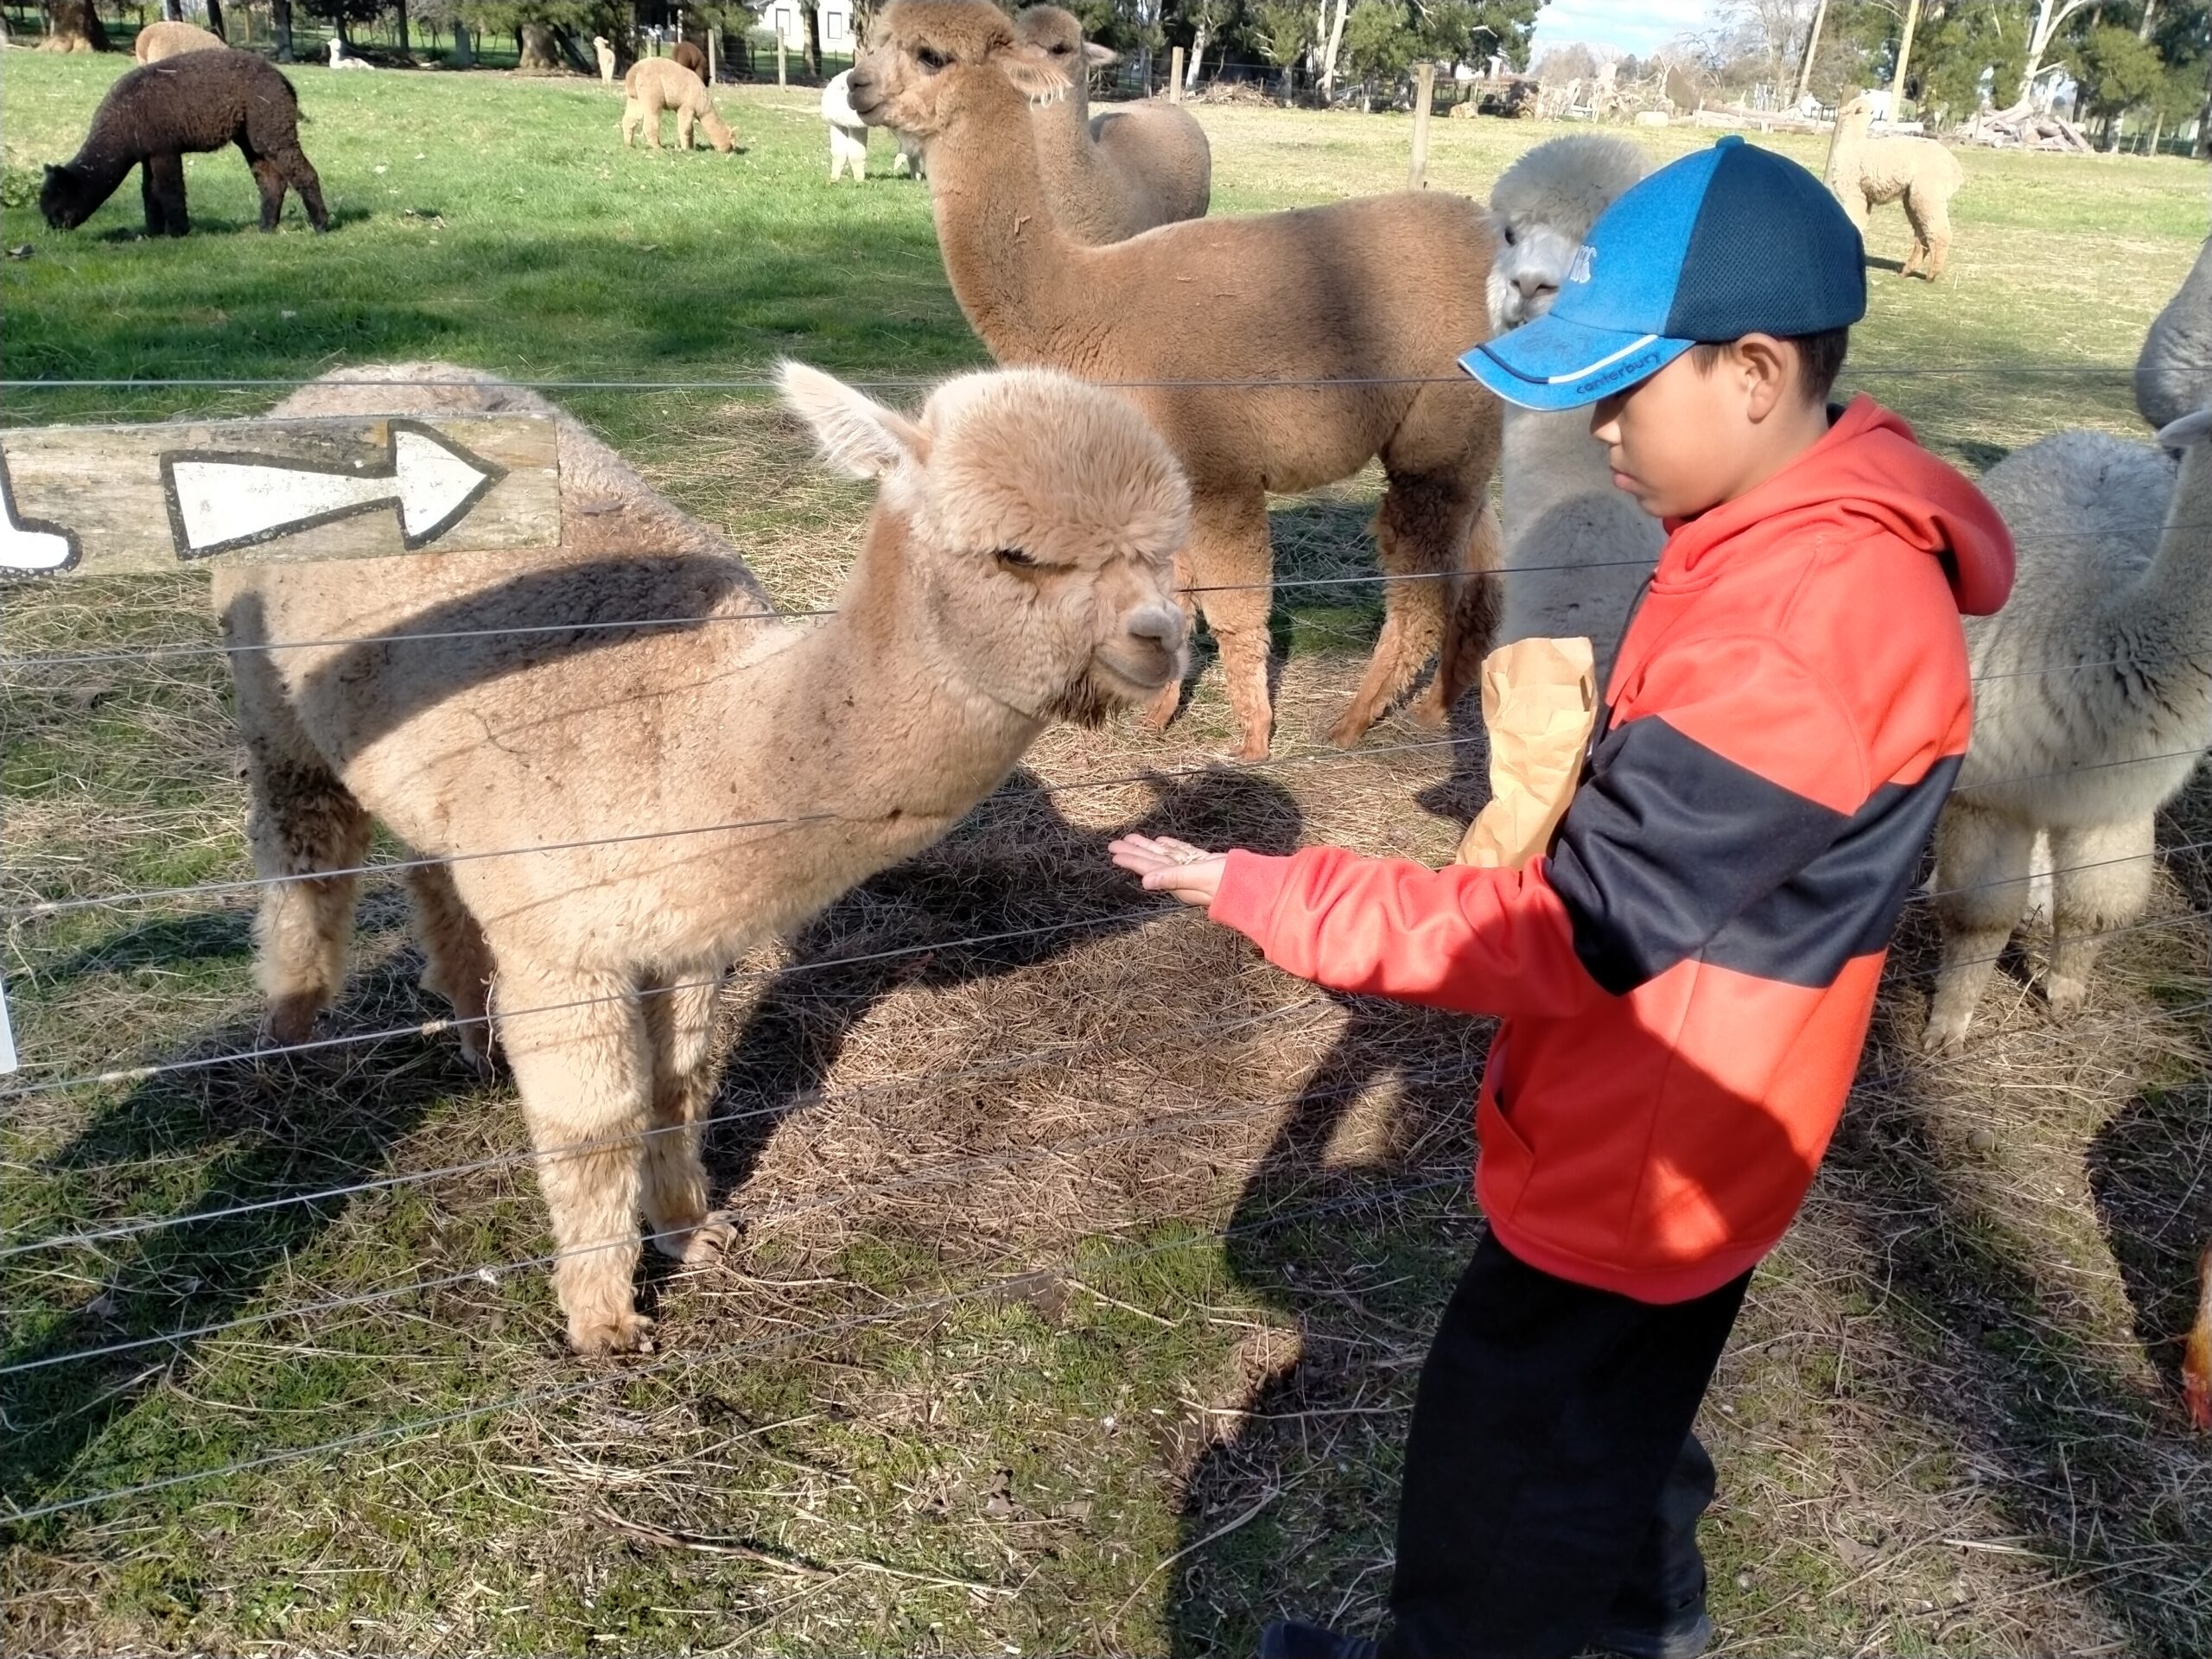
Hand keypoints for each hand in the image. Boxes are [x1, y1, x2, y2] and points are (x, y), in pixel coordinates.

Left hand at [1109, 834, 1227, 908]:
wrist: (1254, 886)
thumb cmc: (1227, 883)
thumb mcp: (1199, 877)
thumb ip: (1173, 878)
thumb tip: (1145, 882)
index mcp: (1177, 882)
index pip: (1150, 868)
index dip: (1132, 860)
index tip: (1114, 853)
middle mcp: (1181, 878)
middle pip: (1153, 861)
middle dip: (1134, 852)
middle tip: (1114, 844)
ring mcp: (1193, 870)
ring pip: (1165, 856)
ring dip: (1149, 847)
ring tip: (1132, 839)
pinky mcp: (1204, 863)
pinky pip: (1182, 853)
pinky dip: (1171, 846)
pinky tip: (1161, 841)